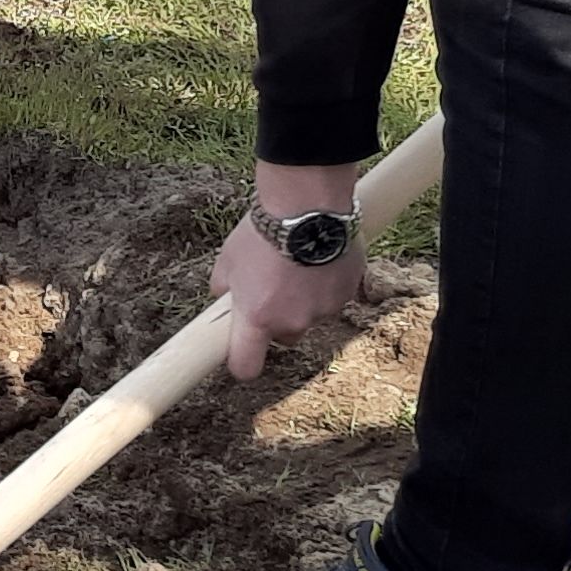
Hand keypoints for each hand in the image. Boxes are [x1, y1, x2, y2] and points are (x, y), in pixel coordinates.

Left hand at [217, 160, 363, 379]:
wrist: (306, 204)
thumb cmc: (262, 230)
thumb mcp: (228, 258)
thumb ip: (223, 287)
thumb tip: (222, 297)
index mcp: (257, 318)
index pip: (246, 366)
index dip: (242, 363)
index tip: (240, 354)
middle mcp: (292, 322)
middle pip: (284, 337)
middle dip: (279, 319)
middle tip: (274, 286)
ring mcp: (323, 310)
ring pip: (312, 315)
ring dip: (305, 299)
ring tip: (299, 262)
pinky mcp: (347, 293)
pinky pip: (334, 297)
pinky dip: (327, 283)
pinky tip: (320, 255)